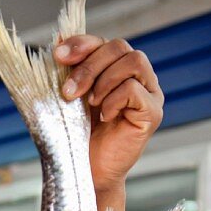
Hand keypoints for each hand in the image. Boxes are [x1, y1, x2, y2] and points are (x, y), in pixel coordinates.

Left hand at [55, 36, 163, 193]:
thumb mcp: (69, 99)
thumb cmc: (78, 138)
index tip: (58, 55)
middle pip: (119, 47)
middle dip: (89, 66)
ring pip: (133, 61)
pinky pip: (136, 90)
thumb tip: (58, 38)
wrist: (87, 173)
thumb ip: (68, 71)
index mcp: (115, 69)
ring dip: (104, 80)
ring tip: (89, 104)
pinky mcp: (153, 112)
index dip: (81, 43)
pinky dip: (114, 100)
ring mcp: (149, 93)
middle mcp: (136, 77)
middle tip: (68, 92)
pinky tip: (104, 117)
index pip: (103, 42)